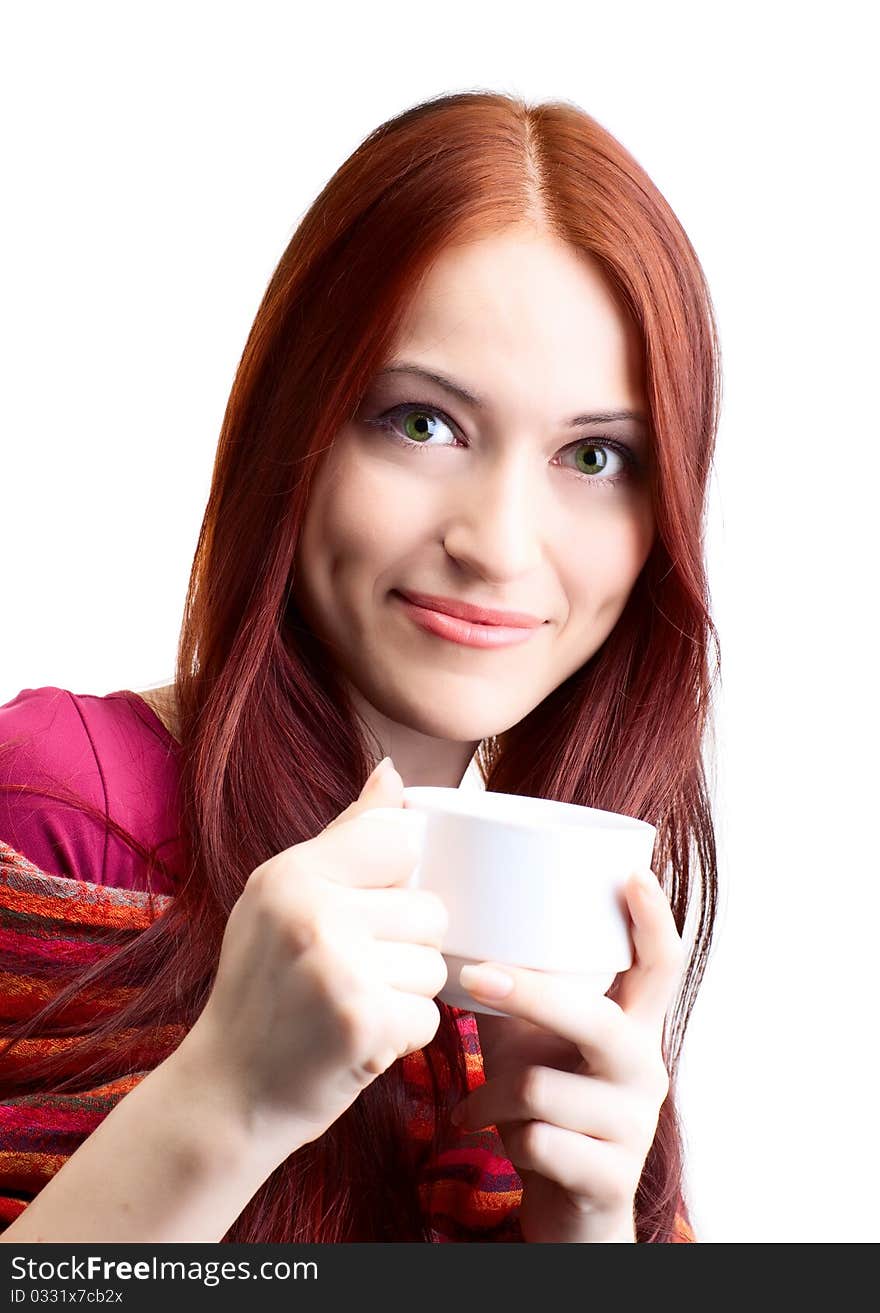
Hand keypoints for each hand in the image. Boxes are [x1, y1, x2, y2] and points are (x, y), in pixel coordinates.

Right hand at [179, 757, 447, 1163]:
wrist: (227, 1092)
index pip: (398, 839)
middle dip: (405, 947)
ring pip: (435, 965)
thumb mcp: (283, 898)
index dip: (396, 881)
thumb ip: (346, 836)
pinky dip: (404, 1035)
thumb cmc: (262, 987)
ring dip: (406, 993)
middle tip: (351, 974)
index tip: (364, 912)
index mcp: (291, 873)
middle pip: (429, 909)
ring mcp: (339, 969)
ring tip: (352, 1005)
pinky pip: (430, 1015)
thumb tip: (394, 772)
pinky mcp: (365, 1024)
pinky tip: (358, 1039)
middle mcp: (312, 912)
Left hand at [451, 869, 684, 1242]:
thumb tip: (456, 923)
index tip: (633, 873)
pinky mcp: (609, 1178)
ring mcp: (633, 1126)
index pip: (660, 968)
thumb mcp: (529, 1044)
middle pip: (599, 1020)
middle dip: (533, 995)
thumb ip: (511, 992)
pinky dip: (498, 1137)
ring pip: (544, 1088)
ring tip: (478, 1104)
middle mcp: (644, 1069)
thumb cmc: (545, 1109)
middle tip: (473, 975)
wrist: (569, 1213)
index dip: (653, 921)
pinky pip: (537, 1142)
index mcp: (632, 1028)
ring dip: (493, 1095)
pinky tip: (493, 1139)